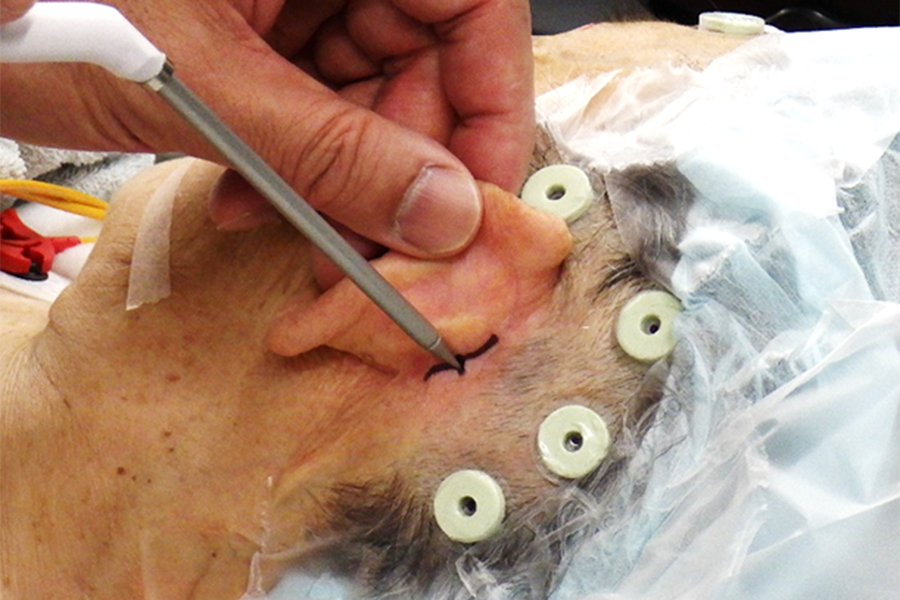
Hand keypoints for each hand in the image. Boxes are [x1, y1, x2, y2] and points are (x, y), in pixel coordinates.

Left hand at [0, 0, 534, 256]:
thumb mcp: (201, 79)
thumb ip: (332, 151)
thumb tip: (440, 212)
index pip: (474, 11)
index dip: (491, 111)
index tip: (474, 206)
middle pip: (425, 67)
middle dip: (402, 170)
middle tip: (382, 249)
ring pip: (367, 100)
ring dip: (340, 183)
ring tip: (304, 236)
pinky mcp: (255, 37)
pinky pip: (309, 112)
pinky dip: (292, 168)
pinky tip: (253, 198)